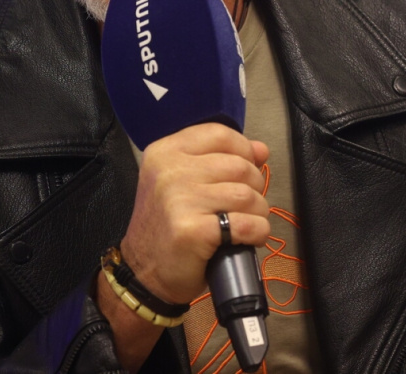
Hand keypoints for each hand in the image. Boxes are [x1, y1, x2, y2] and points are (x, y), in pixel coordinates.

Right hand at [118, 123, 270, 304]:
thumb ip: (221, 158)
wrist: (144, 272)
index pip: (220, 134)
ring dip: (257, 213)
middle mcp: (169, 171)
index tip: (244, 172)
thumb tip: (260, 149)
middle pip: (240, 165)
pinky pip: (246, 224)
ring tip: (243, 224)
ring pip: (247, 195)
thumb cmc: (169, 225)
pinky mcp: (193, 230)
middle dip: (253, 188)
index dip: (243, 151)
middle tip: (242, 207)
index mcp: (166, 152)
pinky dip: (257, 233)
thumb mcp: (186, 181)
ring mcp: (180, 200)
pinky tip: (246, 238)